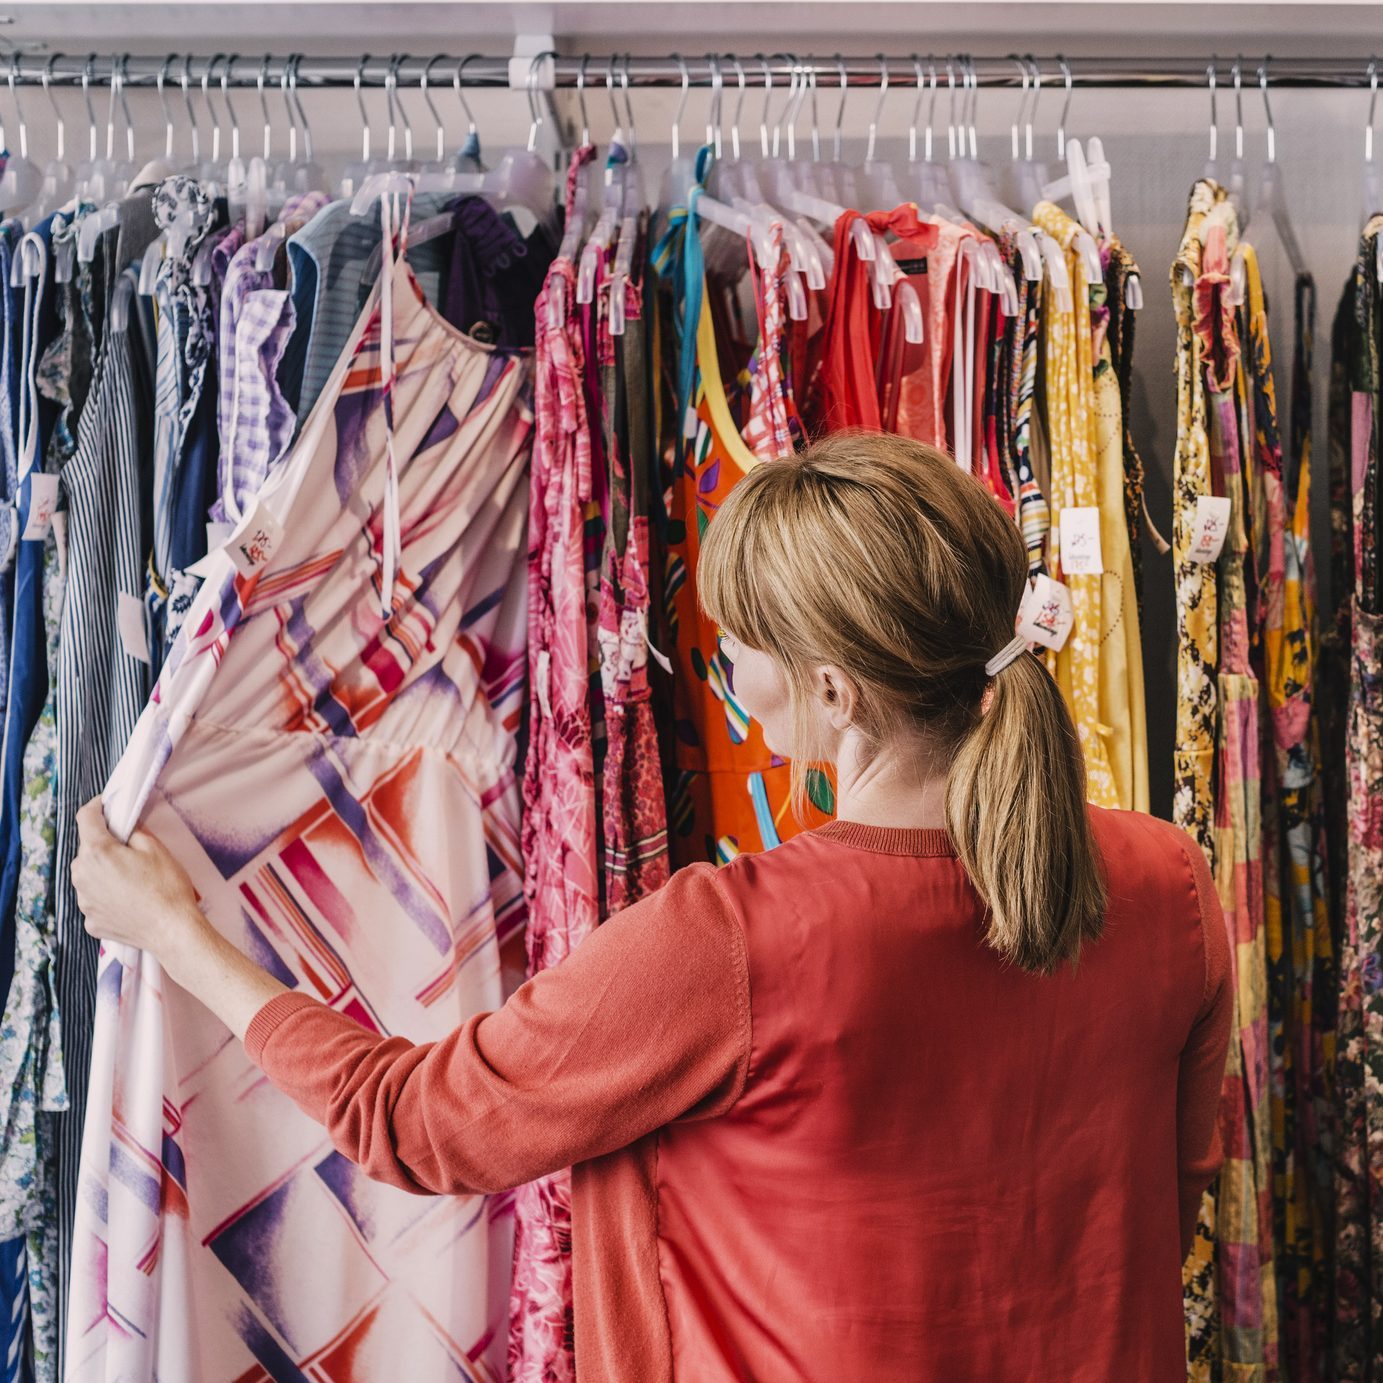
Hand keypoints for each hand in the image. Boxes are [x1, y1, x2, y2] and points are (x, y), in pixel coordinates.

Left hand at [72, 796, 207, 963]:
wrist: (172, 930)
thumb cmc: (167, 887)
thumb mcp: (156, 848)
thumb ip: (133, 831)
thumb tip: (124, 827)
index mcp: (97, 852)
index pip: (86, 818)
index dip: (96, 807)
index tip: (105, 806)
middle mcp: (82, 875)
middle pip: (87, 850)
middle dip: (104, 845)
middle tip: (131, 850)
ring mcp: (84, 901)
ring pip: (89, 875)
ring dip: (104, 872)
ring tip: (133, 880)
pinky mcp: (90, 921)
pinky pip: (94, 899)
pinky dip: (107, 896)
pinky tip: (129, 900)